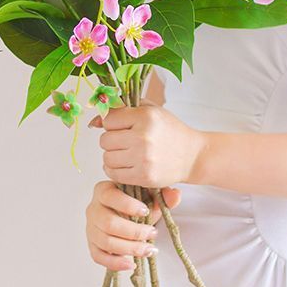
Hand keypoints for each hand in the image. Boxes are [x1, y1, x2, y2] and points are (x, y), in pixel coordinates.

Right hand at [85, 181, 180, 269]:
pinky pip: (98, 256)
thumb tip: (175, 194)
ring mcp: (91, 227)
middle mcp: (93, 208)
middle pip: (109, 223)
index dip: (127, 206)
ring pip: (106, 241)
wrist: (126, 213)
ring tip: (149, 250)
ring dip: (130, 248)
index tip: (145, 211)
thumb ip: (162, 195)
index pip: (110, 197)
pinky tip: (132, 263)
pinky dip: (115, 263)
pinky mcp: (92, 244)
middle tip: (153, 233)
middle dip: (134, 232)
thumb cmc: (135, 203)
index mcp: (103, 190)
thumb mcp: (149, 196)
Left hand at [92, 104, 207, 187]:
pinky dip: (115, 169)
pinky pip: (113, 173)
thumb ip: (120, 109)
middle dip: (111, 140)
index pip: (108, 119)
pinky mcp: (144, 177)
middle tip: (125, 141)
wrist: (193, 155)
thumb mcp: (148, 110)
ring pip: (106, 157)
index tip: (122, 126)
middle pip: (105, 140)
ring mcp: (144, 159)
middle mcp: (143, 137)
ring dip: (112, 156)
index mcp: (145, 116)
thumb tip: (93, 120)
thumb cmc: (169, 130)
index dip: (112, 123)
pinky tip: (126, 164)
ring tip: (126, 153)